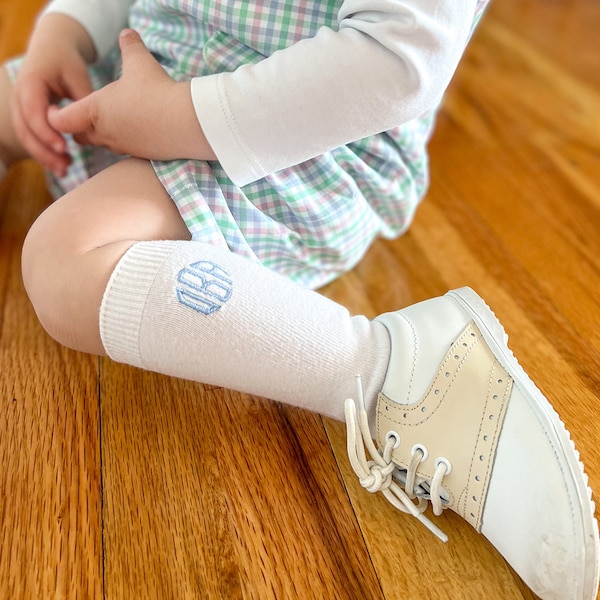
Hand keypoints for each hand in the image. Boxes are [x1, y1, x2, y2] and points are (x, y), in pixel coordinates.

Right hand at [11, 14, 95, 175]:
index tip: (64, 148)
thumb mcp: (77, 75)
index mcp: (30, 83)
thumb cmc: (67, 61)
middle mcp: (19, 97)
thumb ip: (83, 100)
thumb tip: (93, 127)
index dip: (46, 132)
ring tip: (65, 171)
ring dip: (44, 156)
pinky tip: (62, 167)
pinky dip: (45, 153)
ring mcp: (20, 108)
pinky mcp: (27, 118)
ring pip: (26, 137)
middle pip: (25, 129)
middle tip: (66, 167)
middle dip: (44, 151)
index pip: (32, 111)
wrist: (51, 50)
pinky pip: (32, 139)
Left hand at [48, 29, 215, 161]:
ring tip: (116, 120)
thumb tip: (127, 34)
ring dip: (103, 135)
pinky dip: (126, 141)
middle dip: (79, 126)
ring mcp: (123, 147)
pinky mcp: (141, 155)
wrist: (186, 122)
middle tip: (86, 114)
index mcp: (95, 110)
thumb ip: (130, 47)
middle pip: (79, 136)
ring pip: (102, 144)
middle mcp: (105, 133)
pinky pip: (125, 151)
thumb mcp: (140, 62)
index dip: (55, 115)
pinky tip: (139, 129)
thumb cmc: (157, 91)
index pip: (61, 120)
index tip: (61, 106)